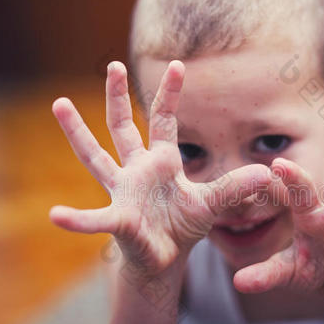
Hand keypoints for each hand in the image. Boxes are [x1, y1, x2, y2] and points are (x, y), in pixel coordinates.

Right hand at [50, 60, 270, 275]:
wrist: (165, 259)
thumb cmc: (183, 226)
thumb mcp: (212, 203)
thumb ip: (234, 187)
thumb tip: (266, 172)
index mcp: (162, 162)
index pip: (164, 121)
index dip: (170, 94)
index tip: (179, 64)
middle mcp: (137, 170)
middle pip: (123, 127)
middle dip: (117, 97)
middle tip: (112, 64)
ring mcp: (123, 192)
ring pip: (95, 157)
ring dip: (78, 132)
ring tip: (59, 103)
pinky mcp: (118, 220)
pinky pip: (95, 220)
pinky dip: (77, 220)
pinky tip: (57, 216)